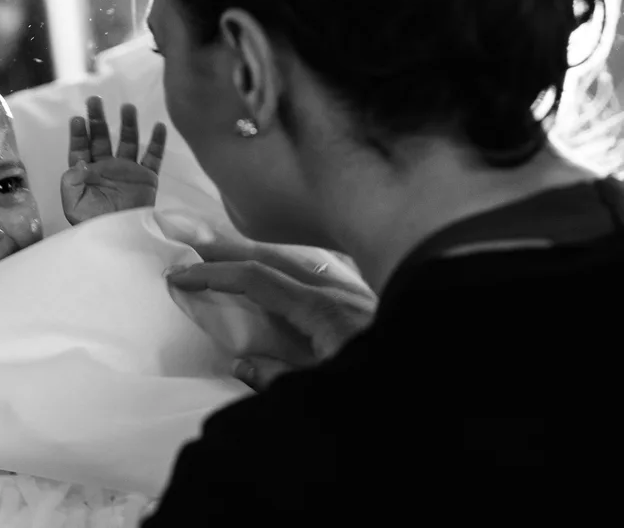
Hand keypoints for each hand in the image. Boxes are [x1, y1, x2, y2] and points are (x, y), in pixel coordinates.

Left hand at [61, 96, 166, 224]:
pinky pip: (153, 157)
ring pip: (128, 142)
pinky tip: (158, 126)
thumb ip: (70, 183)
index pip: (81, 148)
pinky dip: (157, 142)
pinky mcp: (147, 178)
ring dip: (127, 124)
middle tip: (95, 100)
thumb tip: (79, 162)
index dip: (79, 133)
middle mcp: (106, 168)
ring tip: (127, 107)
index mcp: (86, 174)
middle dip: (98, 119)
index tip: (77, 118)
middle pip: (101, 138)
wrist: (121, 242)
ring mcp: (127, 171)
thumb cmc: (93, 225)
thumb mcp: (73, 206)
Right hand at [158, 211, 375, 389]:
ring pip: (298, 260)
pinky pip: (320, 273)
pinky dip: (289, 265)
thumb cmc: (389, 392)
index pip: (256, 279)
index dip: (214, 275)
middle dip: (227, 246)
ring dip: (257, 252)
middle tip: (187, 236)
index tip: (179, 277)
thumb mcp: (326, 394)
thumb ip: (278, 379)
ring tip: (225, 246)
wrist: (453, 390)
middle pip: (272, 256)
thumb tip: (239, 361)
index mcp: (323, 311)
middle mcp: (339, 292)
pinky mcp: (371, 304)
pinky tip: (284, 270)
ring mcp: (357, 294)